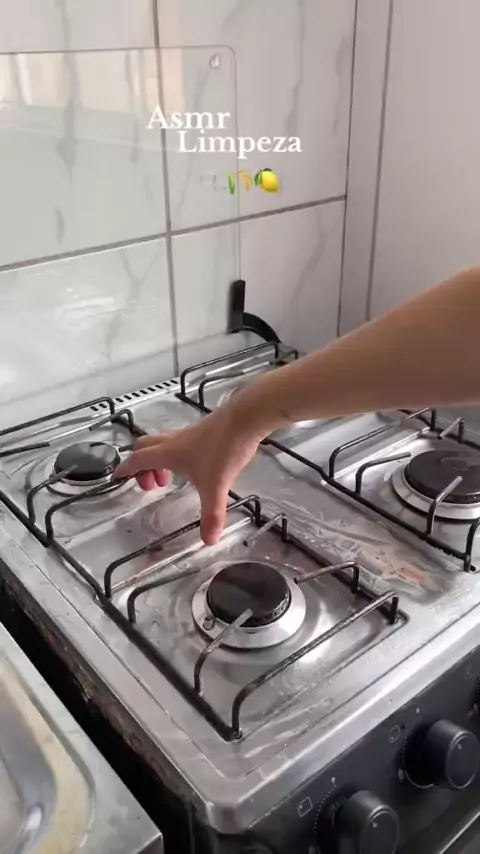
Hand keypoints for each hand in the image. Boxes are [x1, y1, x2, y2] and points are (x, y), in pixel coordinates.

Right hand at [113, 407, 264, 544]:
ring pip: (162, 444)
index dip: (125, 470)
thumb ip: (212, 514)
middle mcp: (173, 441)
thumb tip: (208, 540)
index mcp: (168, 453)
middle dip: (142, 467)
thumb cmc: (223, 449)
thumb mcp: (216, 486)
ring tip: (172, 479)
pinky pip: (179, 442)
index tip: (117, 478)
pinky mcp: (202, 430)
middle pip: (145, 448)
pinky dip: (176, 455)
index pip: (137, 460)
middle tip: (153, 485)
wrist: (245, 419)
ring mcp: (188, 434)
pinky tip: (194, 467)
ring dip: (159, 460)